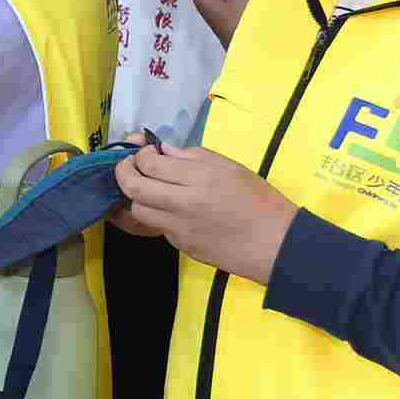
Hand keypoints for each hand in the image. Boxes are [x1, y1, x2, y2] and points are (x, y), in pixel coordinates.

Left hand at [116, 138, 298, 285]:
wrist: (276, 244)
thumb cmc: (259, 200)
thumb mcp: (229, 167)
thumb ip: (191, 156)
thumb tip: (162, 151)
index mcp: (199, 178)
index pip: (150, 164)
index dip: (140, 155)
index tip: (146, 152)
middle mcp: (183, 204)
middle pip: (134, 187)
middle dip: (123, 172)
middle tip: (130, 166)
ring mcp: (180, 229)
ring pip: (138, 211)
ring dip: (137, 196)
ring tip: (148, 188)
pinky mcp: (182, 247)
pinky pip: (158, 227)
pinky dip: (157, 214)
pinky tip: (169, 208)